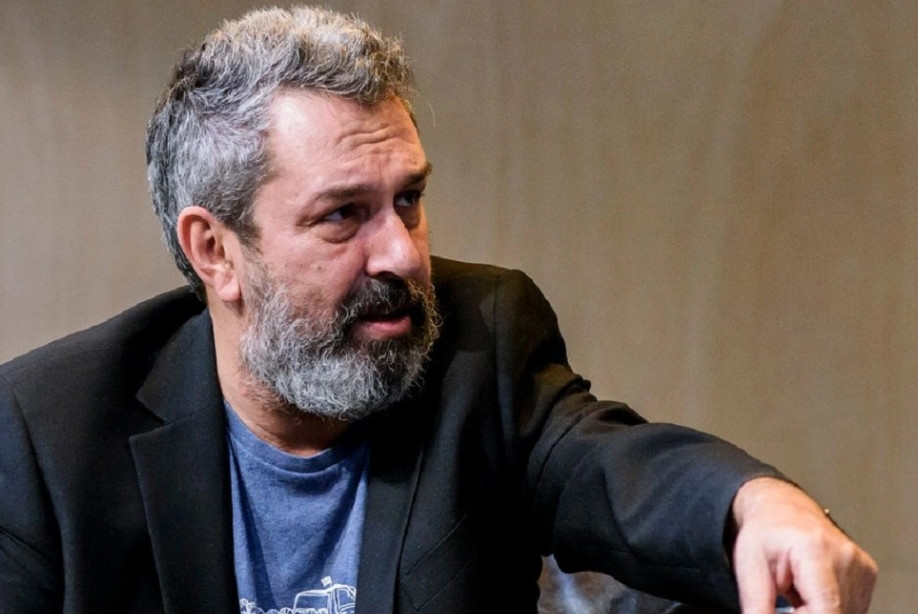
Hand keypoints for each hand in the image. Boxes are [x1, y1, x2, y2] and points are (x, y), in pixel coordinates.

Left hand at [730, 477, 876, 613]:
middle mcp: (845, 557)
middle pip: (834, 613)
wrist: (782, 508)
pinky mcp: (867, 575)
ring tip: (797, 591)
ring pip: (844, 613)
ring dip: (817, 611)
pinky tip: (812, 592)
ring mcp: (861, 566)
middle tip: (787, 602)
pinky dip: (829, 607)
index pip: (826, 608)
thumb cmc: (766, 532)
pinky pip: (850, 608)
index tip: (791, 613)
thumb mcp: (750, 568)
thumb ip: (758, 605)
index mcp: (815, 550)